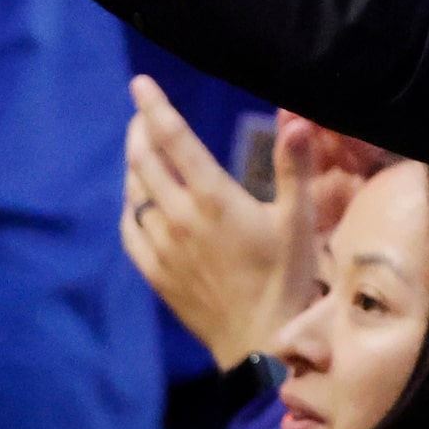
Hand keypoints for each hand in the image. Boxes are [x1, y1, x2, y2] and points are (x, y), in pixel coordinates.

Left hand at [121, 76, 313, 369]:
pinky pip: (129, 229)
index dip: (154, 107)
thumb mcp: (298, 220)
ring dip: (134, 166)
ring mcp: (162, 246)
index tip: (140, 84)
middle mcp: (179, 217)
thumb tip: (295, 118)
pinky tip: (137, 200)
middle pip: (144, 161)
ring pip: (134, 193)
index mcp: (214, 198)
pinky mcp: (155, 272)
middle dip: (139, 131)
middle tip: (143, 115)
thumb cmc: (286, 278)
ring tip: (141, 151)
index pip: (173, 139)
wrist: (261, 343)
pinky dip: (129, 206)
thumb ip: (293, 167)